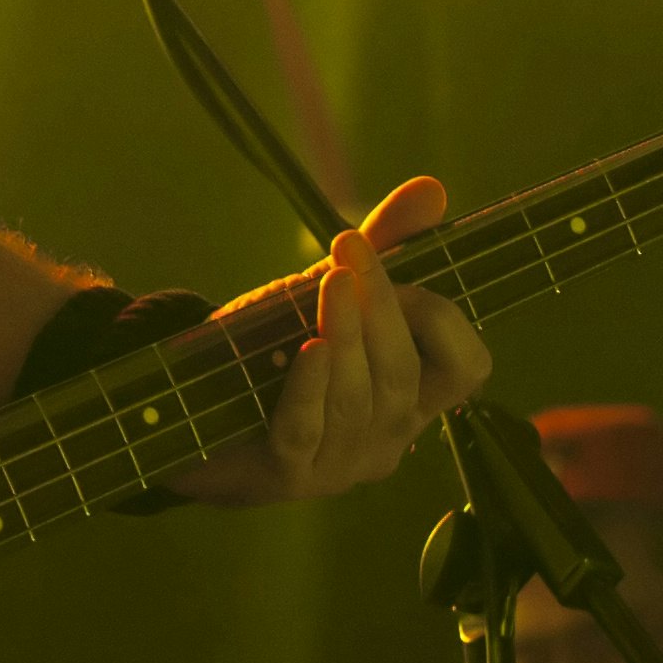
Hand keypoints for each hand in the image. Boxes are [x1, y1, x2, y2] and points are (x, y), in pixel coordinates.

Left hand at [168, 176, 492, 503]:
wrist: (195, 409)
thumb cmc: (278, 349)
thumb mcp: (332, 294)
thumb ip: (385, 246)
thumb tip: (432, 189)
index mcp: (413, 397)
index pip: (468, 370)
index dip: (444, 320)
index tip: (399, 268)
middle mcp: (388, 436)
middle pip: (404, 373)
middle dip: (383, 307)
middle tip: (350, 250)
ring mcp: (340, 462)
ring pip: (360, 399)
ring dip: (347, 333)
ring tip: (328, 281)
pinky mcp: (288, 473)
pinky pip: (307, 430)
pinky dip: (310, 387)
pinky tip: (308, 349)